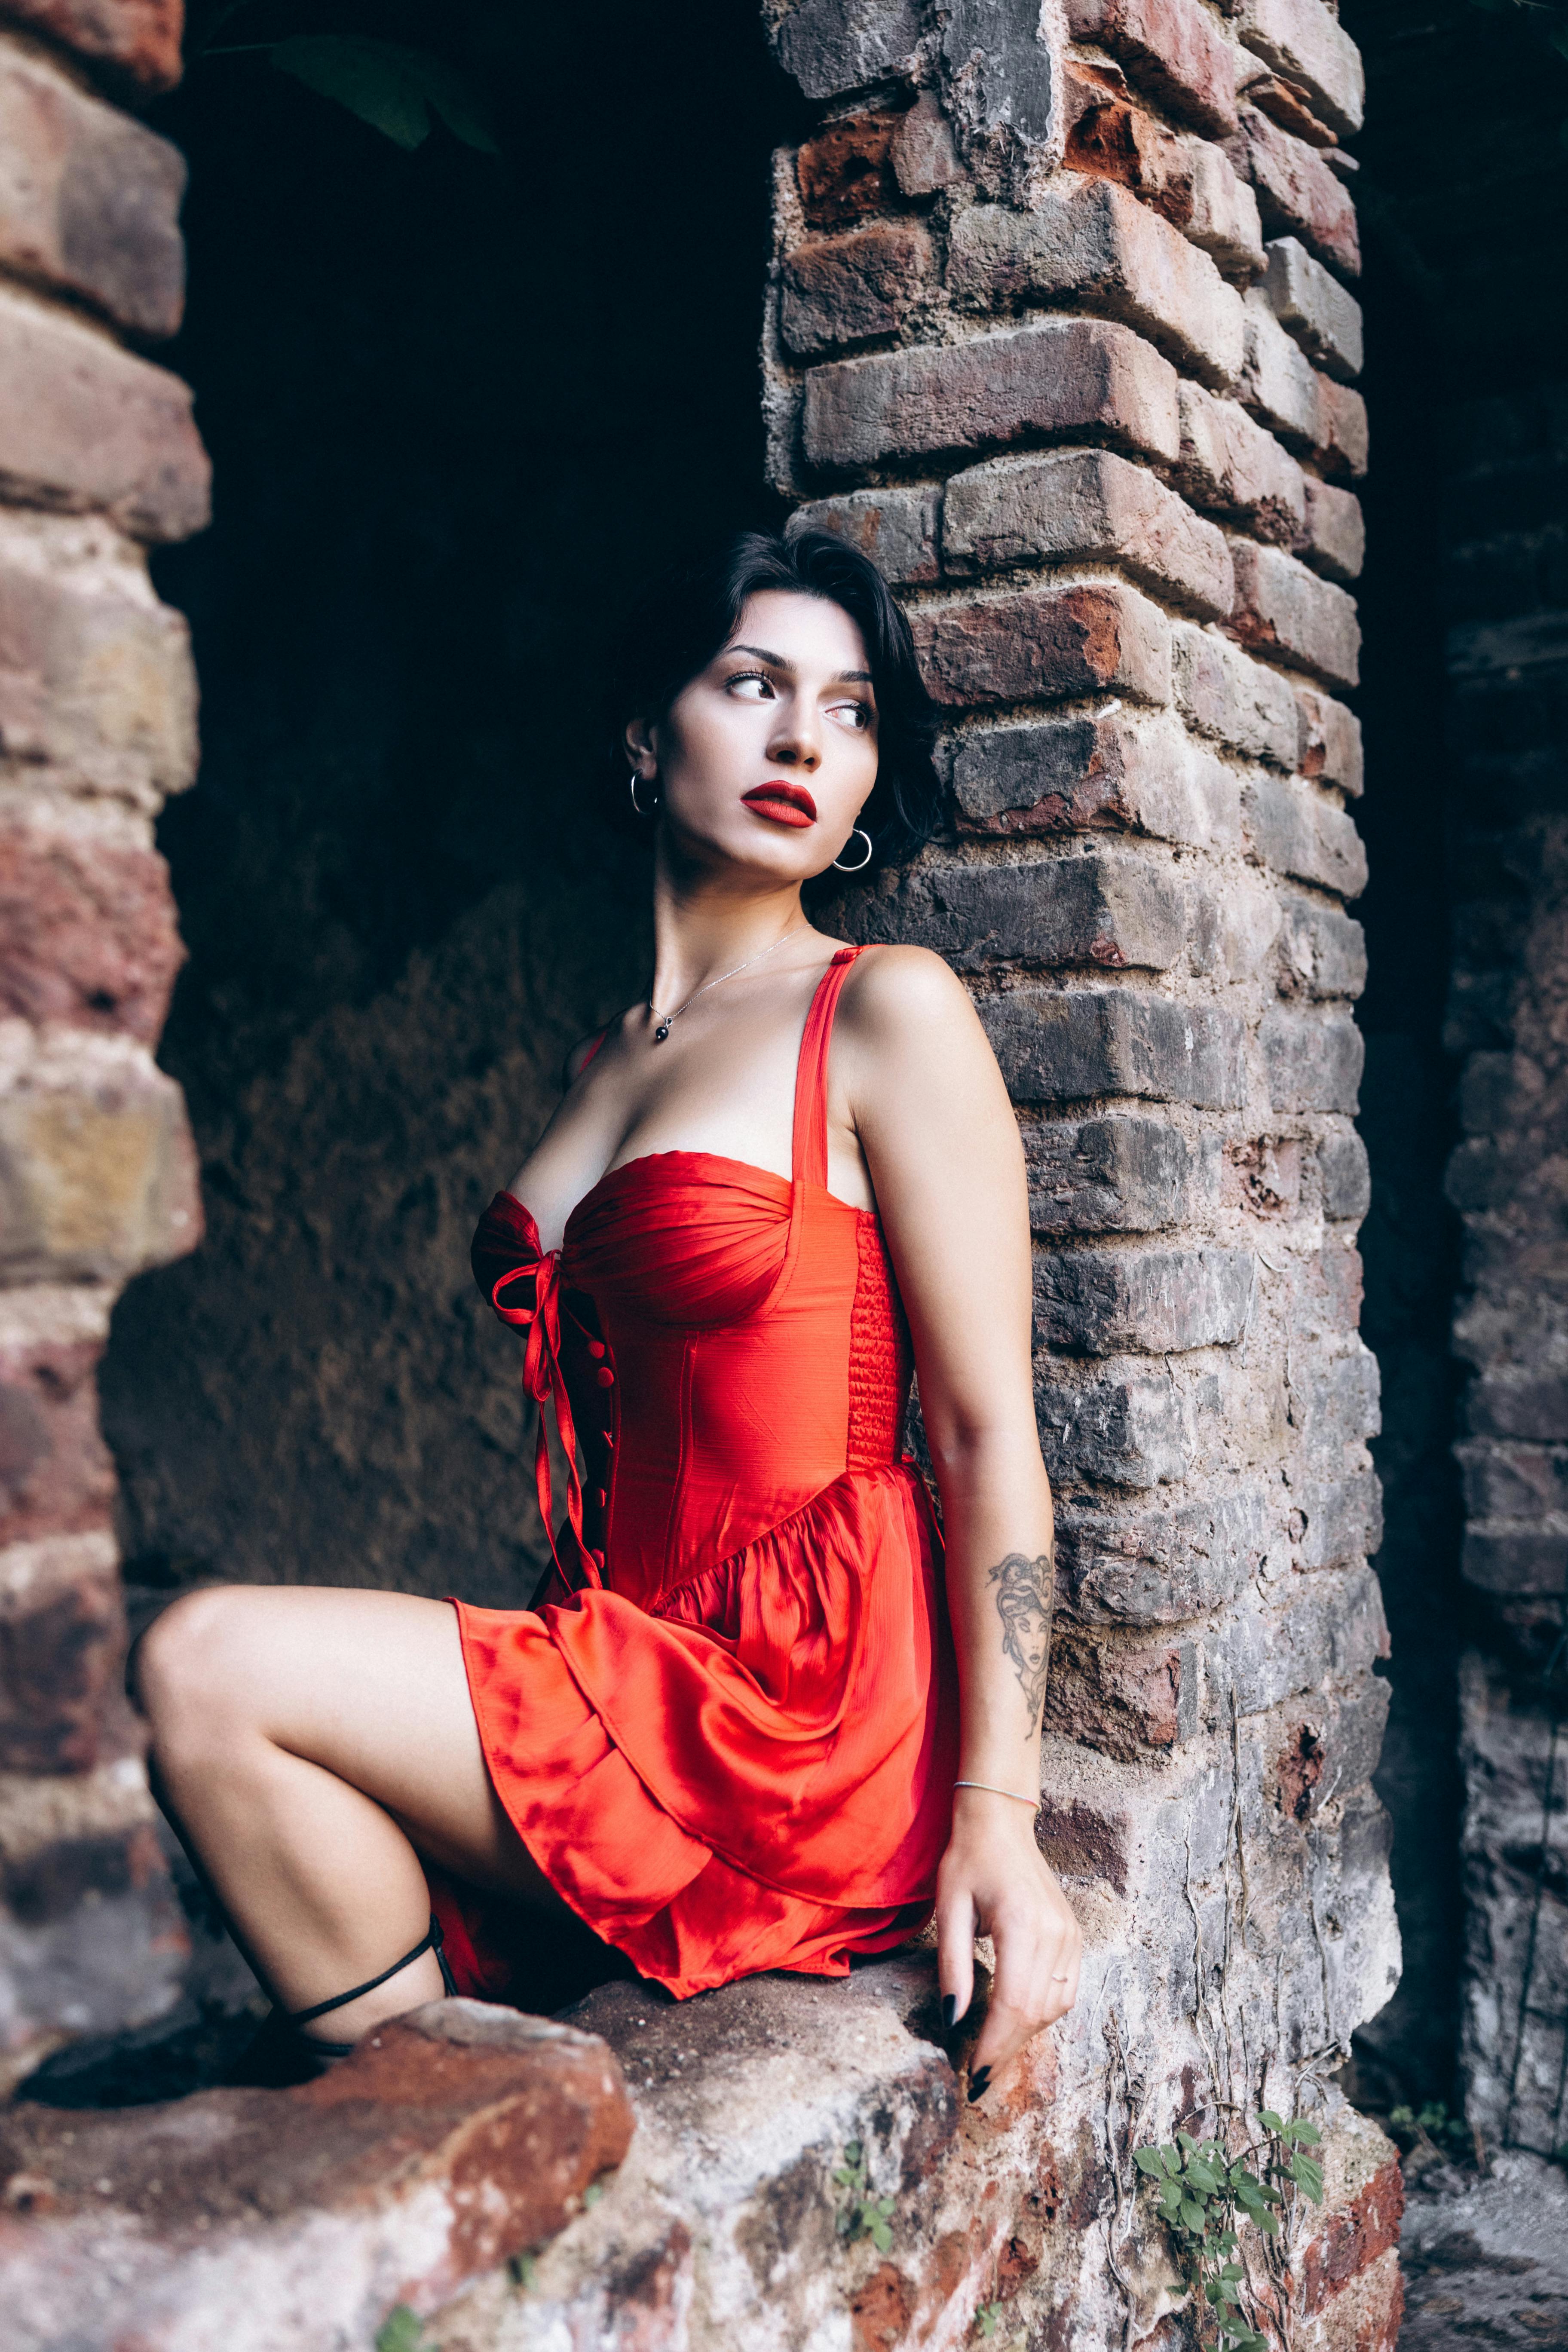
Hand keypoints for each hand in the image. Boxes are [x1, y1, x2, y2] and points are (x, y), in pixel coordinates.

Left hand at [935, 1786, 1081, 2099]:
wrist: (1001, 1823)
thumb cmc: (968, 1861)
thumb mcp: (949, 1909)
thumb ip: (953, 1966)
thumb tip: (953, 2021)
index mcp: (1022, 1924)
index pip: (1013, 2003)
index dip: (994, 2046)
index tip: (974, 2076)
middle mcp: (1054, 1933)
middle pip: (1035, 2012)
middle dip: (1007, 2050)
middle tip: (979, 2080)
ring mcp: (1070, 1935)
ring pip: (1055, 2008)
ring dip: (1024, 2036)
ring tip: (993, 2054)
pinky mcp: (1073, 1936)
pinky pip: (1066, 1991)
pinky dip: (1041, 2014)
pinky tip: (1016, 2022)